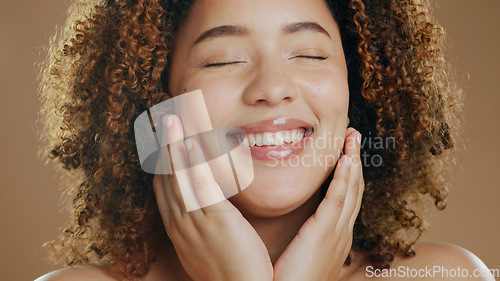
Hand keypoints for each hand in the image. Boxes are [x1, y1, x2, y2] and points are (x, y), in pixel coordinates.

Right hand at [153, 114, 272, 280]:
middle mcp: (180, 221)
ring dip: (174, 145)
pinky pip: (199, 185)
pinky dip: (191, 163)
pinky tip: (189, 143)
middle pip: (165, 176)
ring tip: (171, 120)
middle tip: (162, 120)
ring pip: (178, 176)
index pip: (163, 187)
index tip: (164, 140)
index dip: (162, 161)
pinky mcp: (216, 219)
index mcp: (178, 227)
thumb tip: (207, 205)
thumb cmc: (229, 271)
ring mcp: (194, 220)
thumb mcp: (205, 246)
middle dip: (163, 147)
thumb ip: (203, 223)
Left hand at [273, 128, 364, 280]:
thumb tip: (288, 216)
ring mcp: (337, 232)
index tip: (344, 151)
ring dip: (353, 160)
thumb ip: (299, 233)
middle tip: (353, 135)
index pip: (344, 197)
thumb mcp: (298, 254)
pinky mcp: (325, 234)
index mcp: (334, 236)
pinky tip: (347, 159)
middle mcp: (341, 232)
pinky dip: (344, 178)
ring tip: (353, 137)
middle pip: (353, 189)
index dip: (347, 172)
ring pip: (350, 189)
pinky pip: (338, 200)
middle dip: (355, 160)